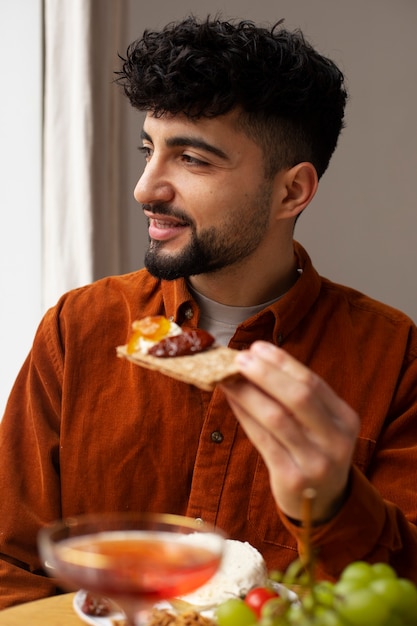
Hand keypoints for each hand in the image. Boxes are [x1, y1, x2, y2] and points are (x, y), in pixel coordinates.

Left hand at [221, 341, 359, 523]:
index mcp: (345, 418)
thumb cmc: (314, 452)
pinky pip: (263, 440)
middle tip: (240, 358)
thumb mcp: (319, 425)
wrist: (323, 504)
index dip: (283, 363)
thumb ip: (296, 397)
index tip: (257, 347)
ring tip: (227, 378)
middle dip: (266, 374)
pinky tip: (232, 402)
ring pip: (276, 418)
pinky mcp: (292, 478)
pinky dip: (244, 416)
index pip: (313, 382)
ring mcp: (316, 461)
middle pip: (299, 397)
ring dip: (248, 393)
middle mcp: (336, 439)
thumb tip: (256, 360)